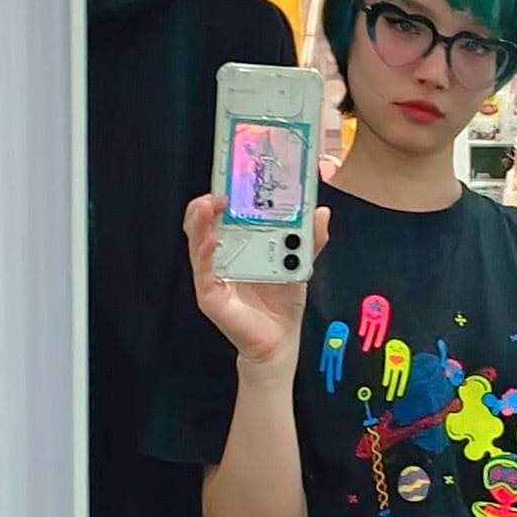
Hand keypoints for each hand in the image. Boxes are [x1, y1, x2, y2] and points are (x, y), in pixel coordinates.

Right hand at [182, 194, 330, 364]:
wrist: (280, 341)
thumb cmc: (281, 303)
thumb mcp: (299, 265)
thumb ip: (309, 240)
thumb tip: (321, 212)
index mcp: (237, 246)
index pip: (221, 214)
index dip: (222, 194)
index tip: (230, 175)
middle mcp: (219, 258)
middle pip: (201, 223)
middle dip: (207, 202)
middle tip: (221, 190)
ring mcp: (211, 276)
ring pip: (196, 242)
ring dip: (200, 221)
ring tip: (210, 204)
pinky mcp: (210, 296)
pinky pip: (203, 271)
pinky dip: (205, 254)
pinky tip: (212, 240)